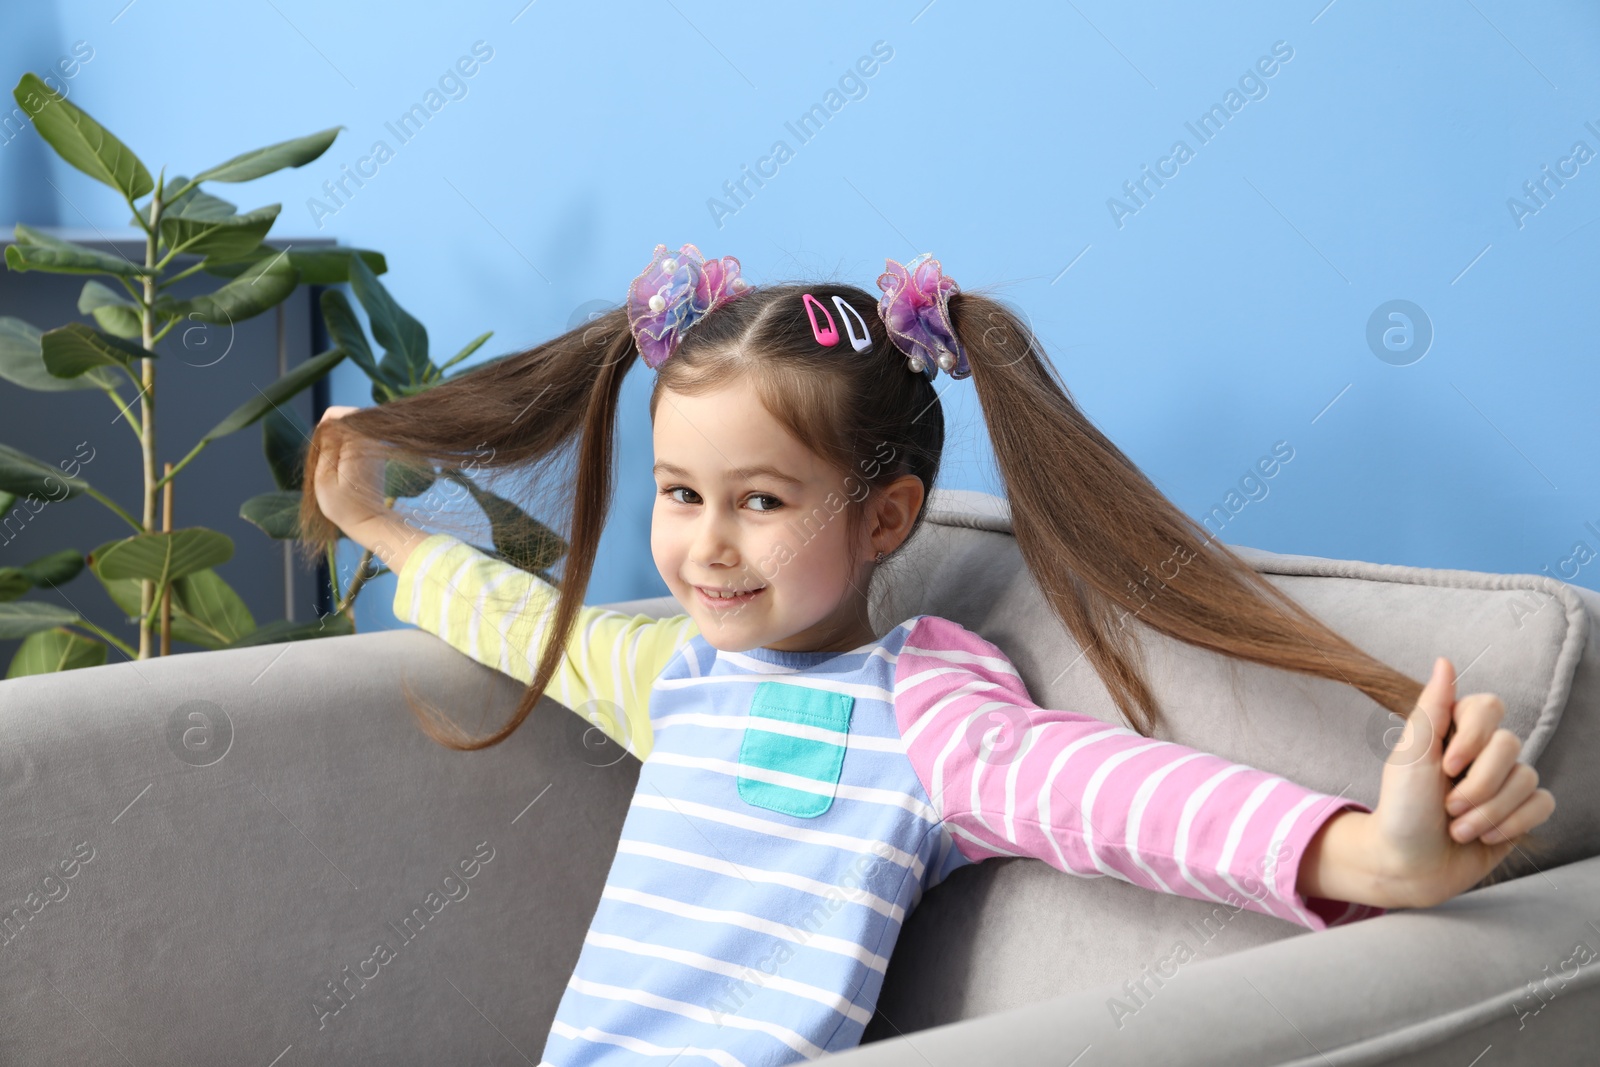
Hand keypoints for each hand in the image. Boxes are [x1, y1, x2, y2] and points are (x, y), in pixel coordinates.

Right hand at [312, 405, 390, 544]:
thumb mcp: (324, 476)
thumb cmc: (344, 505)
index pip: (340, 413)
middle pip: (346, 419)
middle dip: (331, 434)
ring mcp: (376, 447)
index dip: (325, 425)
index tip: (321, 447)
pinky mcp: (376, 455)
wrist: (369, 522)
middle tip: (326, 460)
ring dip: (338, 443)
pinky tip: (342, 470)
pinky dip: (345, 450)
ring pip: (351, 430)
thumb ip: (326, 446)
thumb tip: (329, 422)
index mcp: (360, 442)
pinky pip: (356, 442)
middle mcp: (373, 440)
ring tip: (333, 467)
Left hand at [1367, 656, 1555, 908]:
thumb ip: (1431, 707)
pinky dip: (1514, 823)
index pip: (1490, 706)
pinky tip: (1485, 837)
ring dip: (1490, 811)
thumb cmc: (1402, 808)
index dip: (1475, 737)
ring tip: (1458, 828)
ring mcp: (1502, 782)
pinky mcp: (1518, 812)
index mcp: (1452, 730)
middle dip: (1479, 784)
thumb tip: (1445, 660)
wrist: (1406, 865)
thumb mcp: (1411, 756)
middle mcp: (1481, 752)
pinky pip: (1543, 803)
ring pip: (1528, 778)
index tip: (1445, 766)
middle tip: (1448, 807)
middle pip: (1511, 745)